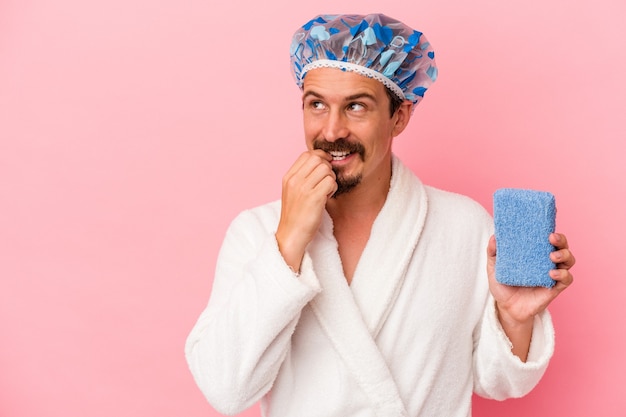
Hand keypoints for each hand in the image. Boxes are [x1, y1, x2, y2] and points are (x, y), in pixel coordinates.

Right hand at [275, 150, 337, 271]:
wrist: (291, 235)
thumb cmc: (296, 215)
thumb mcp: (292, 191)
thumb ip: (302, 176)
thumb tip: (320, 162)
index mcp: (288, 177)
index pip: (307, 154)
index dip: (320, 158)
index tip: (324, 169)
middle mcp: (294, 180)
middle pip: (318, 159)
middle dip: (327, 168)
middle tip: (325, 181)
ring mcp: (303, 189)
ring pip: (326, 169)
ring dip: (331, 179)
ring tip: (325, 191)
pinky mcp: (314, 198)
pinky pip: (331, 182)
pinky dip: (333, 189)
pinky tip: (326, 197)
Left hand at [487, 233, 574, 359]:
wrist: (507, 308)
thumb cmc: (502, 285)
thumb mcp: (494, 268)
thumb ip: (493, 252)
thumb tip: (494, 237)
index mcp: (535, 254)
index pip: (548, 239)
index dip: (551, 231)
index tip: (546, 227)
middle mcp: (546, 262)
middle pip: (562, 247)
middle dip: (561, 240)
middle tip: (552, 238)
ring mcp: (552, 274)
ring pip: (569, 260)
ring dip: (564, 255)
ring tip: (552, 256)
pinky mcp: (555, 288)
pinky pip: (566, 279)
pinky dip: (563, 275)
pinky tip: (552, 274)